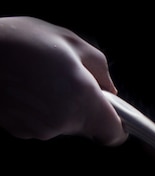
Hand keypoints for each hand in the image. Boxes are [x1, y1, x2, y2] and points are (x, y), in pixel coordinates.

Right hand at [0, 16, 127, 144]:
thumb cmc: (21, 41)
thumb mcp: (71, 43)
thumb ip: (100, 70)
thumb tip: (108, 90)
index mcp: (82, 102)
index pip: (113, 134)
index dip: (117, 124)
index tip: (114, 113)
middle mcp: (61, 123)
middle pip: (85, 125)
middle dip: (83, 105)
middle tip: (67, 78)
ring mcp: (36, 130)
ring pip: (61, 123)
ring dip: (57, 105)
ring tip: (40, 77)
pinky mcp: (16, 130)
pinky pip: (38, 122)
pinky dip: (37, 109)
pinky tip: (25, 86)